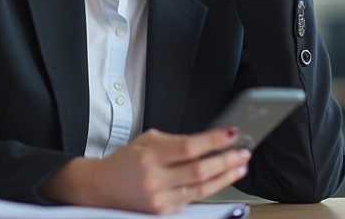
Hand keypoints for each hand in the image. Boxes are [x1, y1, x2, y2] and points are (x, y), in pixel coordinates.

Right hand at [40, 127, 250, 214]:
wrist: (100, 188)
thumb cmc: (124, 162)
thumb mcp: (146, 141)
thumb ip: (175, 140)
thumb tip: (205, 140)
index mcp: (150, 156)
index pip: (189, 147)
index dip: (213, 140)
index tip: (231, 134)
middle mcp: (155, 179)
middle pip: (199, 170)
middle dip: (226, 160)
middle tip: (243, 152)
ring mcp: (159, 199)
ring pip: (201, 188)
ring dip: (225, 177)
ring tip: (240, 166)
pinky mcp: (163, 212)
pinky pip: (192, 200)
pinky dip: (210, 189)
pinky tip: (221, 180)